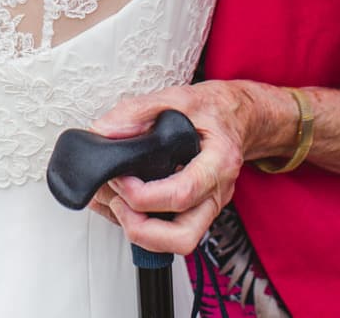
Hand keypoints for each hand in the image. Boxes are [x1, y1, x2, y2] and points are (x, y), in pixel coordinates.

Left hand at [84, 81, 287, 255]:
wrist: (235, 117)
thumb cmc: (211, 110)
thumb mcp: (176, 97)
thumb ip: (138, 112)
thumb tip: (104, 132)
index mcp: (218, 162)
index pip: (182, 195)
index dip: (142, 195)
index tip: (119, 177)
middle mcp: (217, 192)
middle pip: (183, 236)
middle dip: (140, 229)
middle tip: (117, 201)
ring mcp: (208, 206)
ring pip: (179, 242)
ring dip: (141, 232)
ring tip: (118, 203)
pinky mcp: (197, 211)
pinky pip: (172, 234)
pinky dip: (142, 227)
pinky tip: (123, 205)